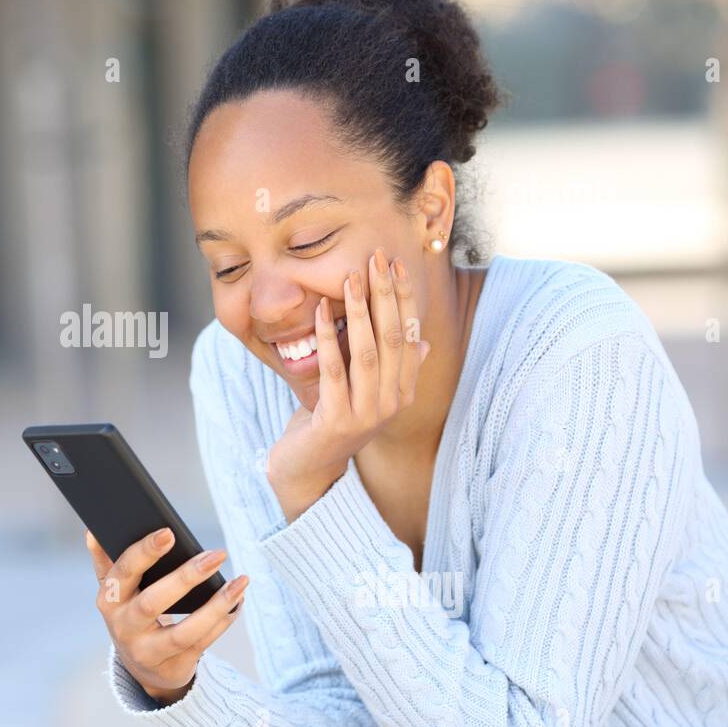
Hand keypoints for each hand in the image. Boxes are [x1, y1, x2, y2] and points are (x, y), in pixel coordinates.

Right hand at [86, 527, 247, 705]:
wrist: (141, 666)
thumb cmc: (132, 612)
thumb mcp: (116, 589)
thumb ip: (105, 560)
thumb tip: (92, 530)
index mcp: (108, 600)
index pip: (124, 572)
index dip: (145, 552)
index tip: (169, 532)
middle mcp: (124, 628)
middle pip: (154, 603)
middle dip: (186, 577)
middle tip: (216, 554)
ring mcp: (148, 652)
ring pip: (185, 631)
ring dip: (216, 606)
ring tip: (240, 582)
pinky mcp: (173, 666)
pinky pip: (202, 643)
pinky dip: (222, 621)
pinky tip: (236, 601)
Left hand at [265, 248, 430, 522]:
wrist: (307, 468)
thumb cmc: (331, 421)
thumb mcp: (362, 390)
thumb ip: (389, 367)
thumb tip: (420, 341)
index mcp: (403, 391)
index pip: (409, 334)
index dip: (404, 298)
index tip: (395, 264)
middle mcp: (392, 402)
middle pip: (394, 338)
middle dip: (385, 296)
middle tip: (376, 258)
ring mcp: (367, 413)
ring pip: (368, 353)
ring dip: (359, 312)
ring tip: (351, 277)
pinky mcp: (337, 420)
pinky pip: (335, 371)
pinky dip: (327, 338)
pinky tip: (319, 311)